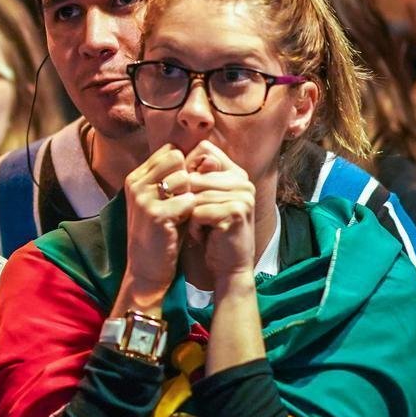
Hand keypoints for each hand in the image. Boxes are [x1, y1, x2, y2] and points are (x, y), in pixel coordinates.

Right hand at [117, 145, 196, 311]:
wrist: (147, 270)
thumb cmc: (162, 234)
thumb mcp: (167, 202)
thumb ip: (181, 180)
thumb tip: (211, 158)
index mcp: (136, 178)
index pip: (170, 151)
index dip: (186, 165)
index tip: (191, 185)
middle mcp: (136, 183)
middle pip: (176, 157)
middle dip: (190, 175)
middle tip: (190, 198)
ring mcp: (143, 198)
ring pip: (184, 177)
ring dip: (192, 194)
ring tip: (187, 213)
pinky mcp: (155, 214)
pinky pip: (188, 200)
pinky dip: (193, 212)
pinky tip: (187, 225)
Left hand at [184, 141, 255, 282]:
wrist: (227, 266)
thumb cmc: (209, 232)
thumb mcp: (200, 201)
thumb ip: (194, 177)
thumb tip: (173, 154)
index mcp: (235, 173)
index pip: (203, 150)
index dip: (185, 169)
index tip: (185, 193)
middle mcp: (242, 181)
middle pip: (193, 175)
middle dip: (184, 199)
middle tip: (194, 218)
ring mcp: (242, 195)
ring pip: (193, 195)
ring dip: (188, 215)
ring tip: (198, 228)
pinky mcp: (235, 212)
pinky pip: (197, 211)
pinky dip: (193, 227)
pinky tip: (202, 236)